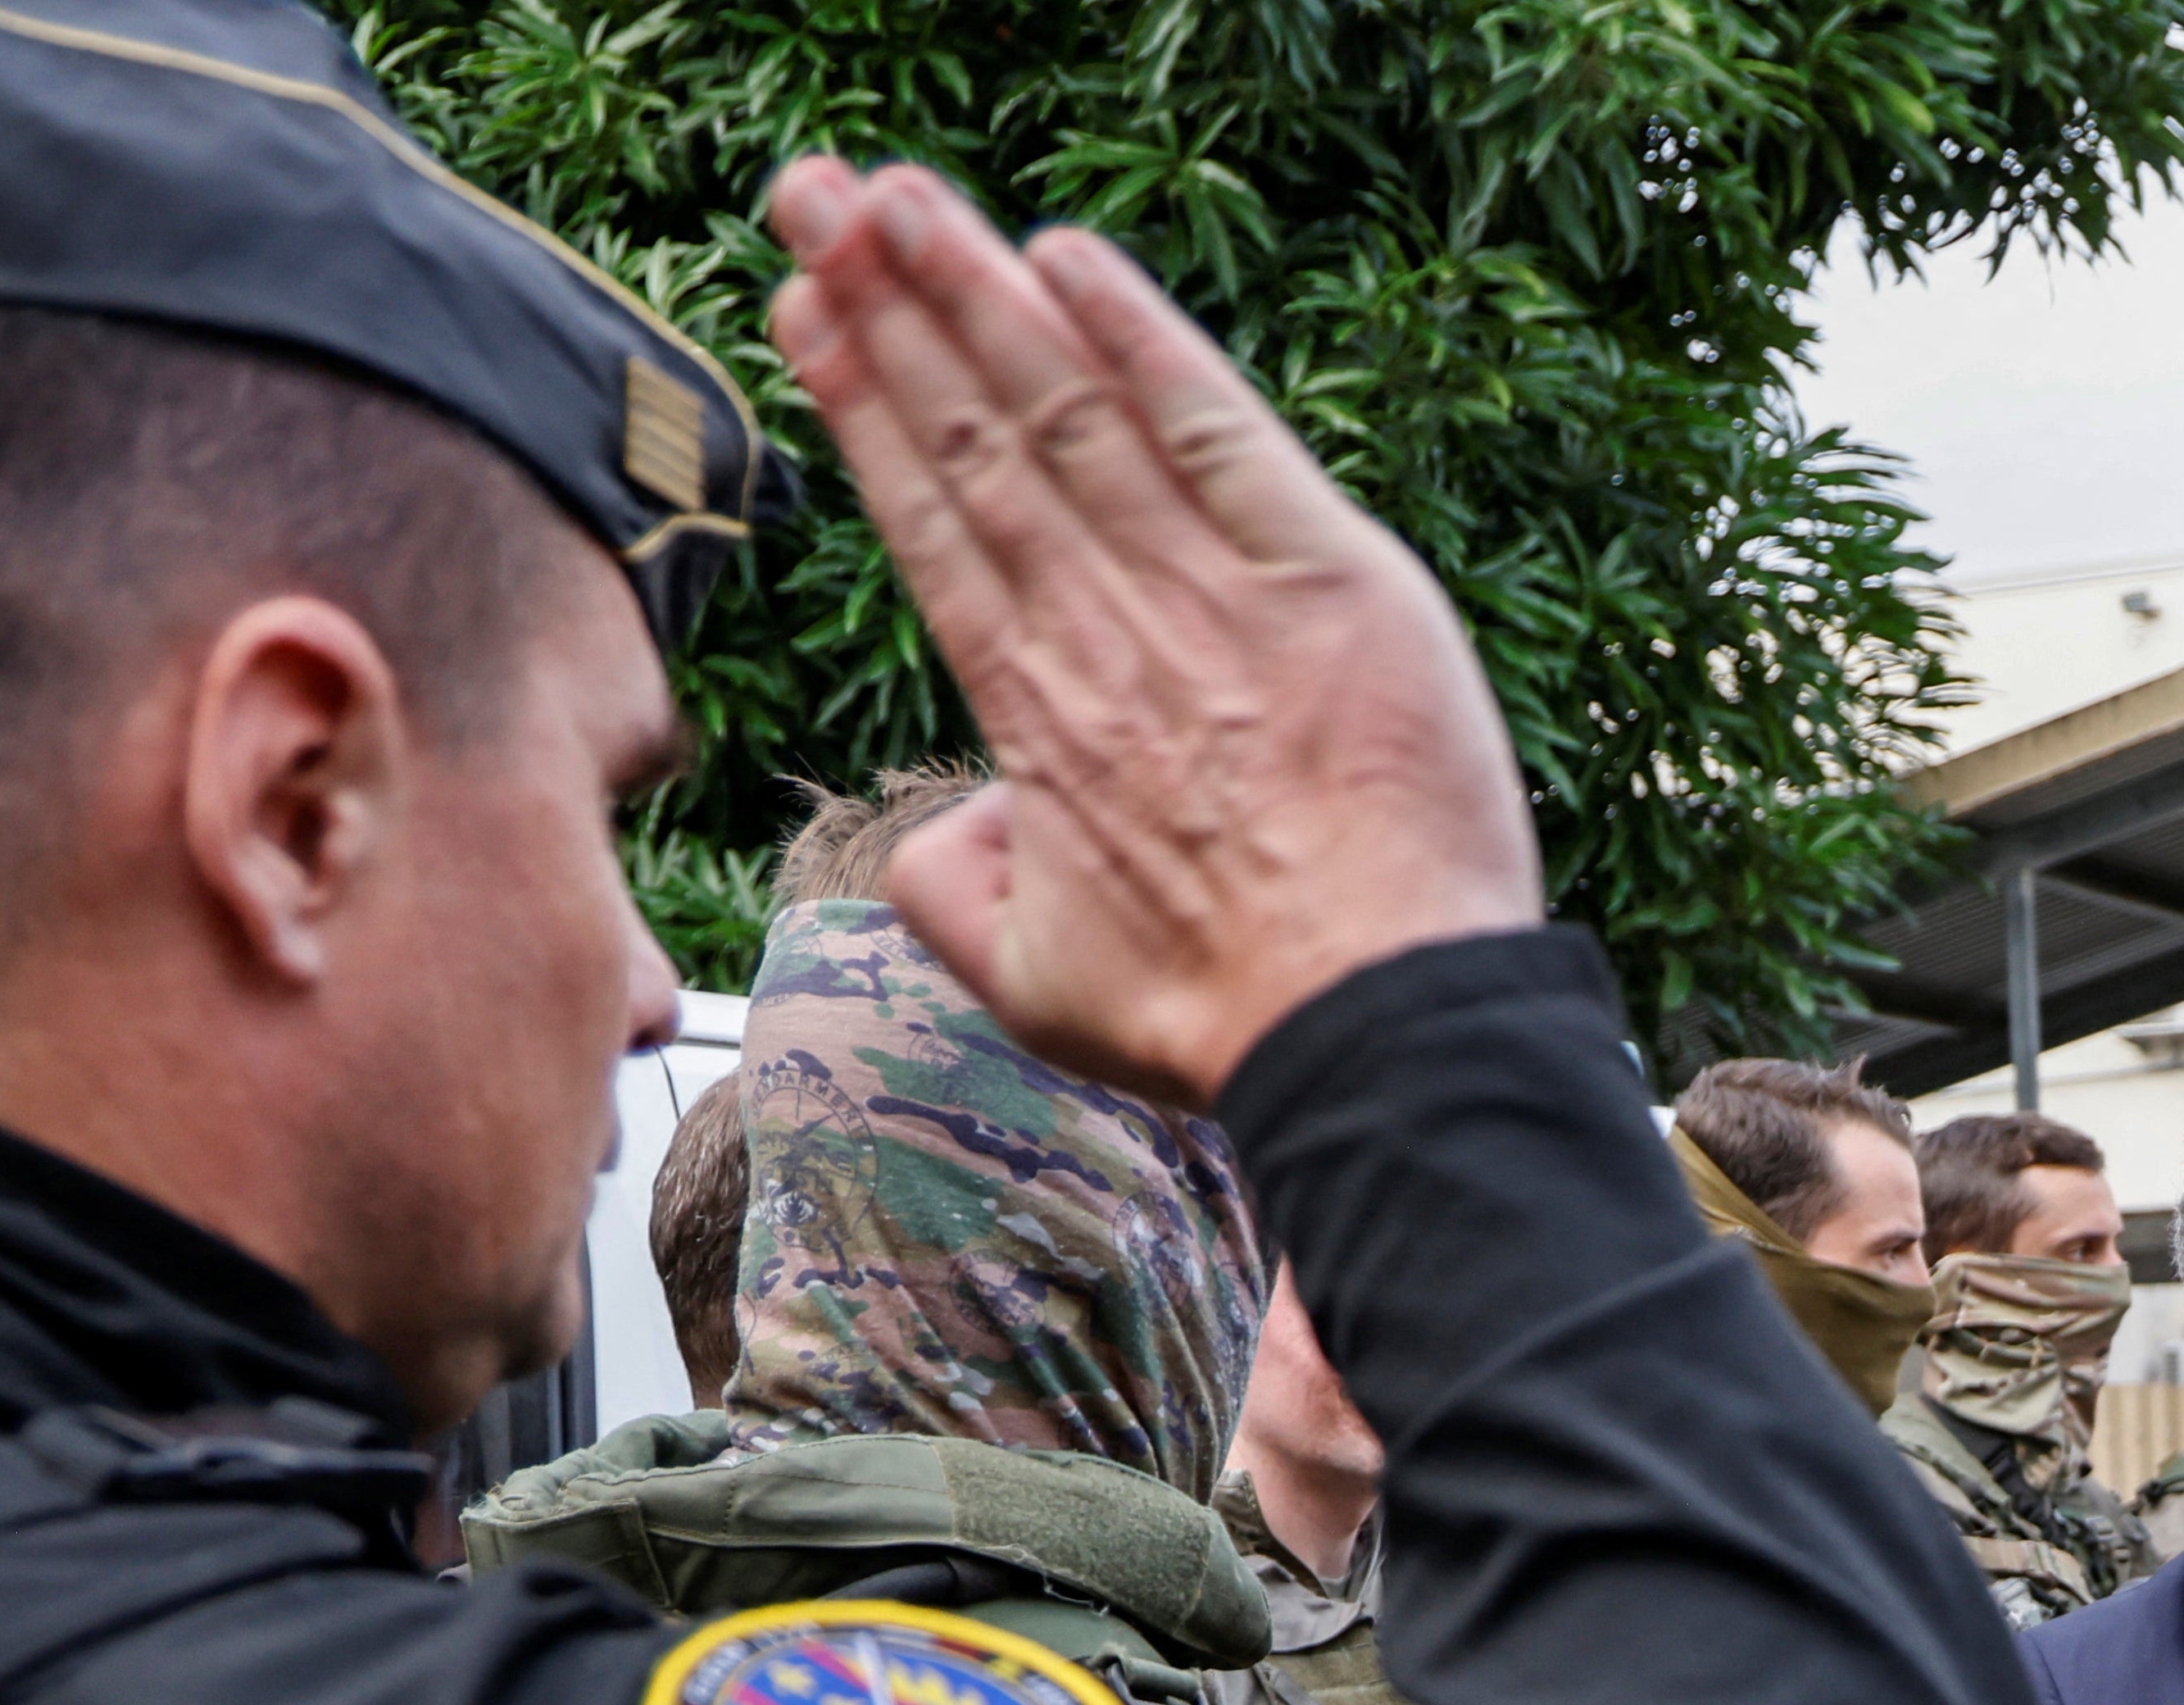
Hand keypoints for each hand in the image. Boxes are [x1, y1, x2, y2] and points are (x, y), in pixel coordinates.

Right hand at [759, 162, 1543, 1109]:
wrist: (1372, 1030)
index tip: (811, 310)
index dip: (865, 406)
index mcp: (1034, 713)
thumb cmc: (1221, 1019)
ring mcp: (1212, 598)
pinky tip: (1071, 259)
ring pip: (1073, 412)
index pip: (931, 522)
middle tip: (817, 197)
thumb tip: (944, 831)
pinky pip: (1222, 432)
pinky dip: (1147, 343)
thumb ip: (953, 897)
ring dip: (983, 292)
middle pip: (978, 437)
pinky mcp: (1330, 580)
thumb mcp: (1039, 986)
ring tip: (901, 195)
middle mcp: (1104, 633)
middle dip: (890, 305)